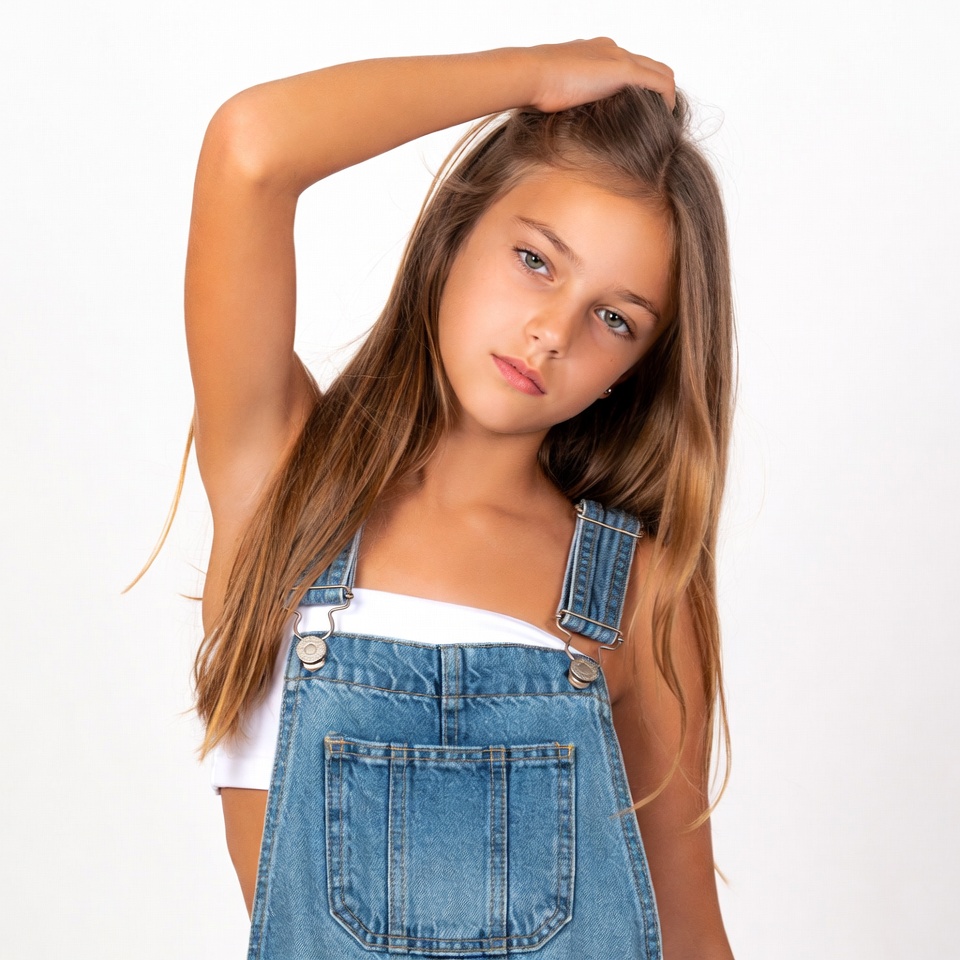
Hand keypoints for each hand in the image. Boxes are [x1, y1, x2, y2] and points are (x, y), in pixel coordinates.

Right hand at [525, 38, 674, 113]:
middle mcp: (610, 49)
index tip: (636, 111)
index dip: (635, 87)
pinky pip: (660, 83)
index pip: (626, 64)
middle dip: (656, 91)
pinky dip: (667, 100)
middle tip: (655, 118)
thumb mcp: (553, 93)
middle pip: (649, 65)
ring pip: (660, 71)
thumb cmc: (532, 88)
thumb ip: (567, 99)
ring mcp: (618, 57)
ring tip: (661, 121)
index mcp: (593, 52)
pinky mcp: (624, 70)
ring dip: (665, 96)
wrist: (530, 75)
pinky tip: (664, 119)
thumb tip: (563, 119)